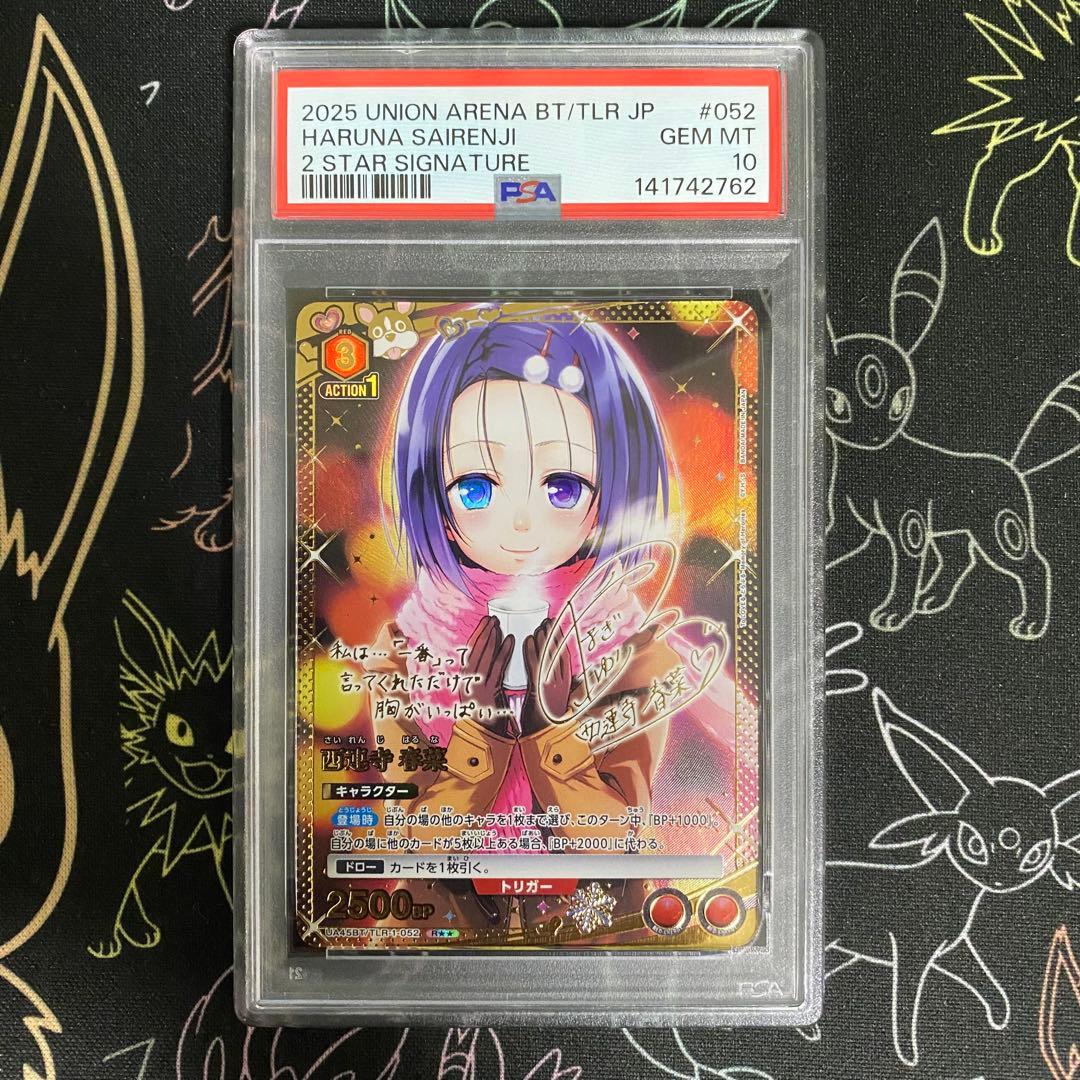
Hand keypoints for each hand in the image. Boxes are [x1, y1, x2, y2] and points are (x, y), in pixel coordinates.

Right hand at [463, 615, 513, 733]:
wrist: (482, 735)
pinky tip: (510, 640)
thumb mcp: (482, 692)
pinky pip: (497, 668)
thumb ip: (487, 676)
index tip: (485, 621)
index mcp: (465, 679)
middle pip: (475, 650)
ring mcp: (477, 685)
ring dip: (491, 638)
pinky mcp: (488, 692)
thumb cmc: (486, 713)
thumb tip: (496, 656)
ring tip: (498, 623)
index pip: (470, 652)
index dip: (478, 635)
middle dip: (483, 632)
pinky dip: (503, 652)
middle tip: (492, 617)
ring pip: (484, 656)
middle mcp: (468, 680)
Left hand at [520, 618, 573, 735]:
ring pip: (549, 657)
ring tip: (540, 625)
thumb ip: (558, 690)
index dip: (563, 640)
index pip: (566, 657)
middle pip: (559, 653)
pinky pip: (535, 666)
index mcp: (567, 686)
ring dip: (544, 639)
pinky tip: (528, 639)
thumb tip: (562, 680)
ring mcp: (551, 686)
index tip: (558, 627)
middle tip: (548, 620)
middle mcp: (562, 683)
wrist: (546, 741)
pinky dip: (532, 651)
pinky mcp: (539, 690)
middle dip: (554, 635)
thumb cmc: (547, 724)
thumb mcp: (556, 704)